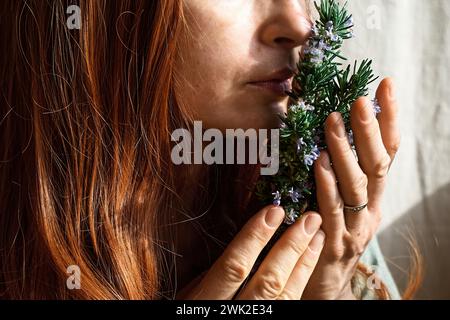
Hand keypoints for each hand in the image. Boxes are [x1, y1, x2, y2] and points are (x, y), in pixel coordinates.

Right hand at [177, 205, 325, 299]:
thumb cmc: (196, 310)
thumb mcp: (191, 296)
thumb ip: (214, 275)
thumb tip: (244, 242)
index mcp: (208, 303)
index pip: (233, 267)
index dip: (255, 238)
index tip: (273, 211)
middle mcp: (236, 314)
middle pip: (269, 281)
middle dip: (291, 247)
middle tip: (309, 218)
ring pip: (286, 295)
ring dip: (304, 262)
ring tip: (317, 235)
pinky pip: (291, 304)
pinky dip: (302, 280)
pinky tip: (309, 261)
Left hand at [302, 78, 399, 298]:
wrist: (325, 283)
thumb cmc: (328, 233)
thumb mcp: (338, 199)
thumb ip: (336, 170)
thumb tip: (327, 128)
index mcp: (373, 194)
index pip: (388, 151)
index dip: (389, 119)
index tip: (385, 85)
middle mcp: (371, 208)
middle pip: (378, 165)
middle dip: (370, 130)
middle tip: (359, 100)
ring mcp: (355, 228)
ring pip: (357, 186)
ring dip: (346, 152)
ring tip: (334, 123)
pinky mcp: (335, 245)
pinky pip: (332, 212)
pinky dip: (327, 186)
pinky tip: (319, 164)